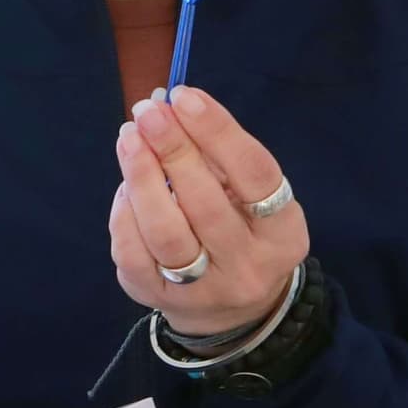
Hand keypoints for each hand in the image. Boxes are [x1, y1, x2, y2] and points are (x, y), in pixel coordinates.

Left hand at [113, 85, 310, 330]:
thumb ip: (220, 156)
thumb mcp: (252, 196)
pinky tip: (125, 185)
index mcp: (282, 233)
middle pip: (206, 205)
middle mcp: (248, 266)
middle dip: (173, 149)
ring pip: (167, 234)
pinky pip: (134, 255)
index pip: (255, 175)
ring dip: (142, 178)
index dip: (218, 132)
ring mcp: (203, 291)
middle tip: (148, 111)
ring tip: (128, 138)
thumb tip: (169, 109)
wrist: (233, 310)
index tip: (184, 96)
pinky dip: (125, 213)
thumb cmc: (242, 229)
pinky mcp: (160, 301)